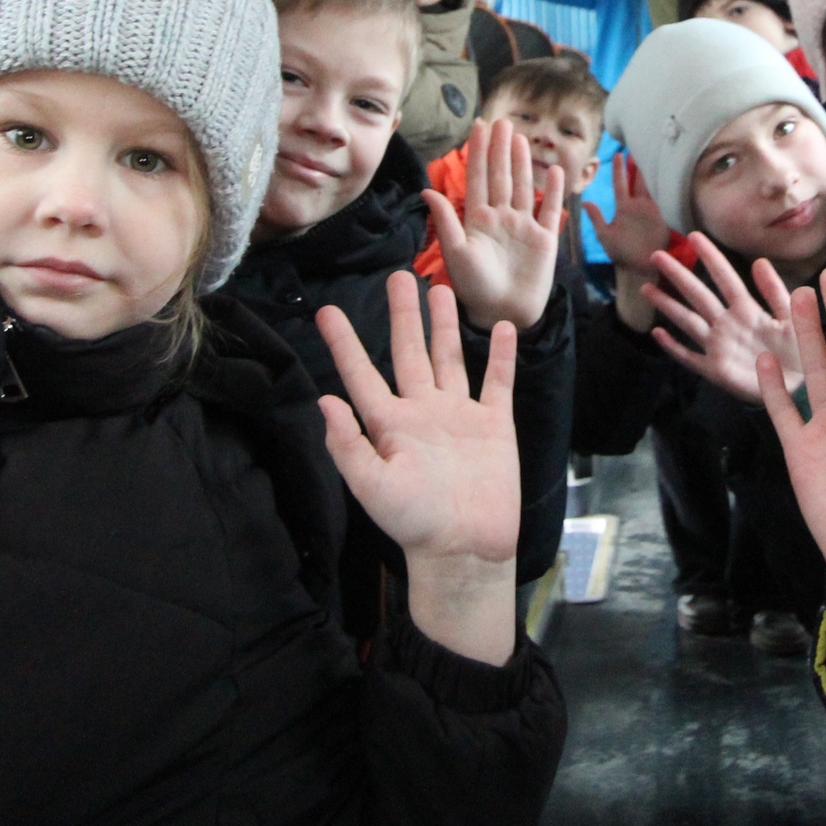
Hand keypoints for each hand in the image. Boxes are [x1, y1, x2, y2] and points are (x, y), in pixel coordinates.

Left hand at [315, 275, 519, 663]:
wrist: (466, 549)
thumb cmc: (415, 523)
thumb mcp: (372, 486)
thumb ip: (348, 444)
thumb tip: (325, 400)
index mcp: (390, 424)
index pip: (361, 374)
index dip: (344, 344)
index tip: (326, 312)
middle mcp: (422, 412)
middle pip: (409, 352)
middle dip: (402, 315)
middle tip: (399, 276)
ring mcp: (459, 416)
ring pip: (450, 358)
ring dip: (444, 325)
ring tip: (440, 289)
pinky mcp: (494, 425)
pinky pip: (497, 382)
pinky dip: (500, 355)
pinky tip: (500, 327)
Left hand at [423, 119, 564, 331]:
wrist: (501, 313)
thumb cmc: (473, 287)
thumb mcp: (455, 252)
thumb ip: (445, 220)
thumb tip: (426, 189)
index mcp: (477, 219)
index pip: (479, 177)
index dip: (478, 151)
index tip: (478, 125)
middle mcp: (501, 217)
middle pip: (501, 176)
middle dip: (500, 148)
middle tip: (502, 121)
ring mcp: (523, 226)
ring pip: (523, 186)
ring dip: (522, 162)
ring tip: (520, 138)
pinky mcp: (544, 239)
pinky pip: (550, 209)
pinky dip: (554, 190)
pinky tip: (556, 171)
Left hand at [590, 155, 674, 332]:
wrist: (640, 268)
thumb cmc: (621, 254)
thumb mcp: (605, 236)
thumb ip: (597, 219)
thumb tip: (585, 201)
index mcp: (623, 208)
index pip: (620, 183)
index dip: (619, 169)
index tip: (618, 153)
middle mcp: (638, 206)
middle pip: (638, 179)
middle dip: (638, 163)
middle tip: (638, 144)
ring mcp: (652, 210)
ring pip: (651, 185)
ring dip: (652, 170)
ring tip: (654, 152)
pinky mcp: (664, 216)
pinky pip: (665, 197)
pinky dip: (666, 185)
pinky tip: (669, 172)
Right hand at [641, 233, 799, 404]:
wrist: (802, 390)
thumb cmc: (799, 352)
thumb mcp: (791, 317)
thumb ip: (776, 292)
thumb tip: (760, 261)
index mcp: (748, 310)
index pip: (725, 278)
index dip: (711, 257)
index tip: (694, 235)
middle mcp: (728, 324)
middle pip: (698, 295)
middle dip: (678, 276)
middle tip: (656, 255)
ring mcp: (718, 347)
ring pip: (688, 322)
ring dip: (668, 305)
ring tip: (647, 289)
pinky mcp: (715, 371)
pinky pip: (689, 358)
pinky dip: (673, 347)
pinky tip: (657, 334)